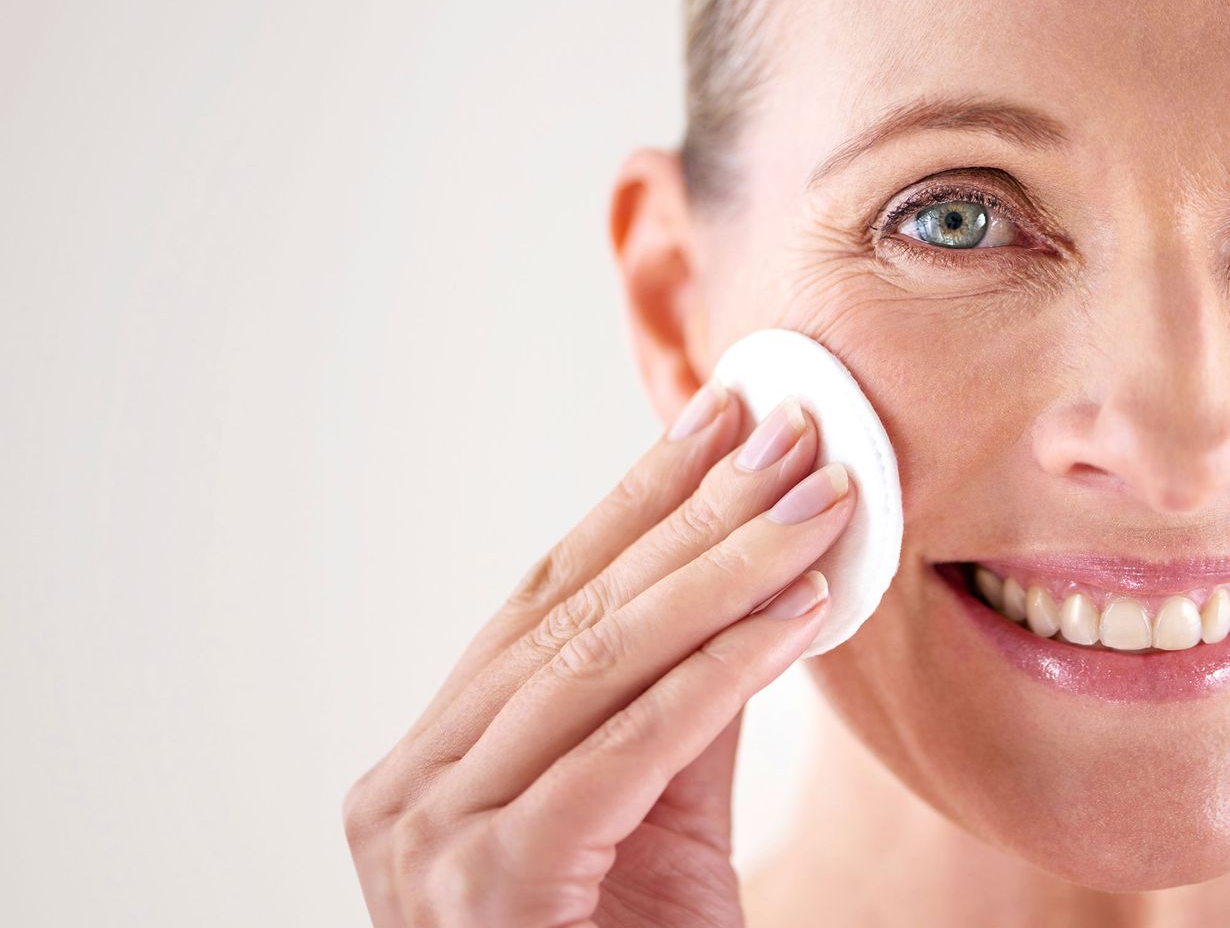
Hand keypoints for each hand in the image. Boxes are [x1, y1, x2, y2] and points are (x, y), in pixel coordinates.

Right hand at [343, 381, 856, 926]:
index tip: (716, 417)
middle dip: (692, 510)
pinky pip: (629, 747)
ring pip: (600, 660)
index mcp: (435, 758)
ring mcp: (433, 835)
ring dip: (725, 568)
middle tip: (785, 429)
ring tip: (817, 498)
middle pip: (576, 610)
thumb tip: (757, 584)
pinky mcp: (491, 885)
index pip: (549, 595)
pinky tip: (800, 608)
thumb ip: (681, 707)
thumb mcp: (649, 823)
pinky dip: (722, 670)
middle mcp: (412, 784)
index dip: (639, 498)